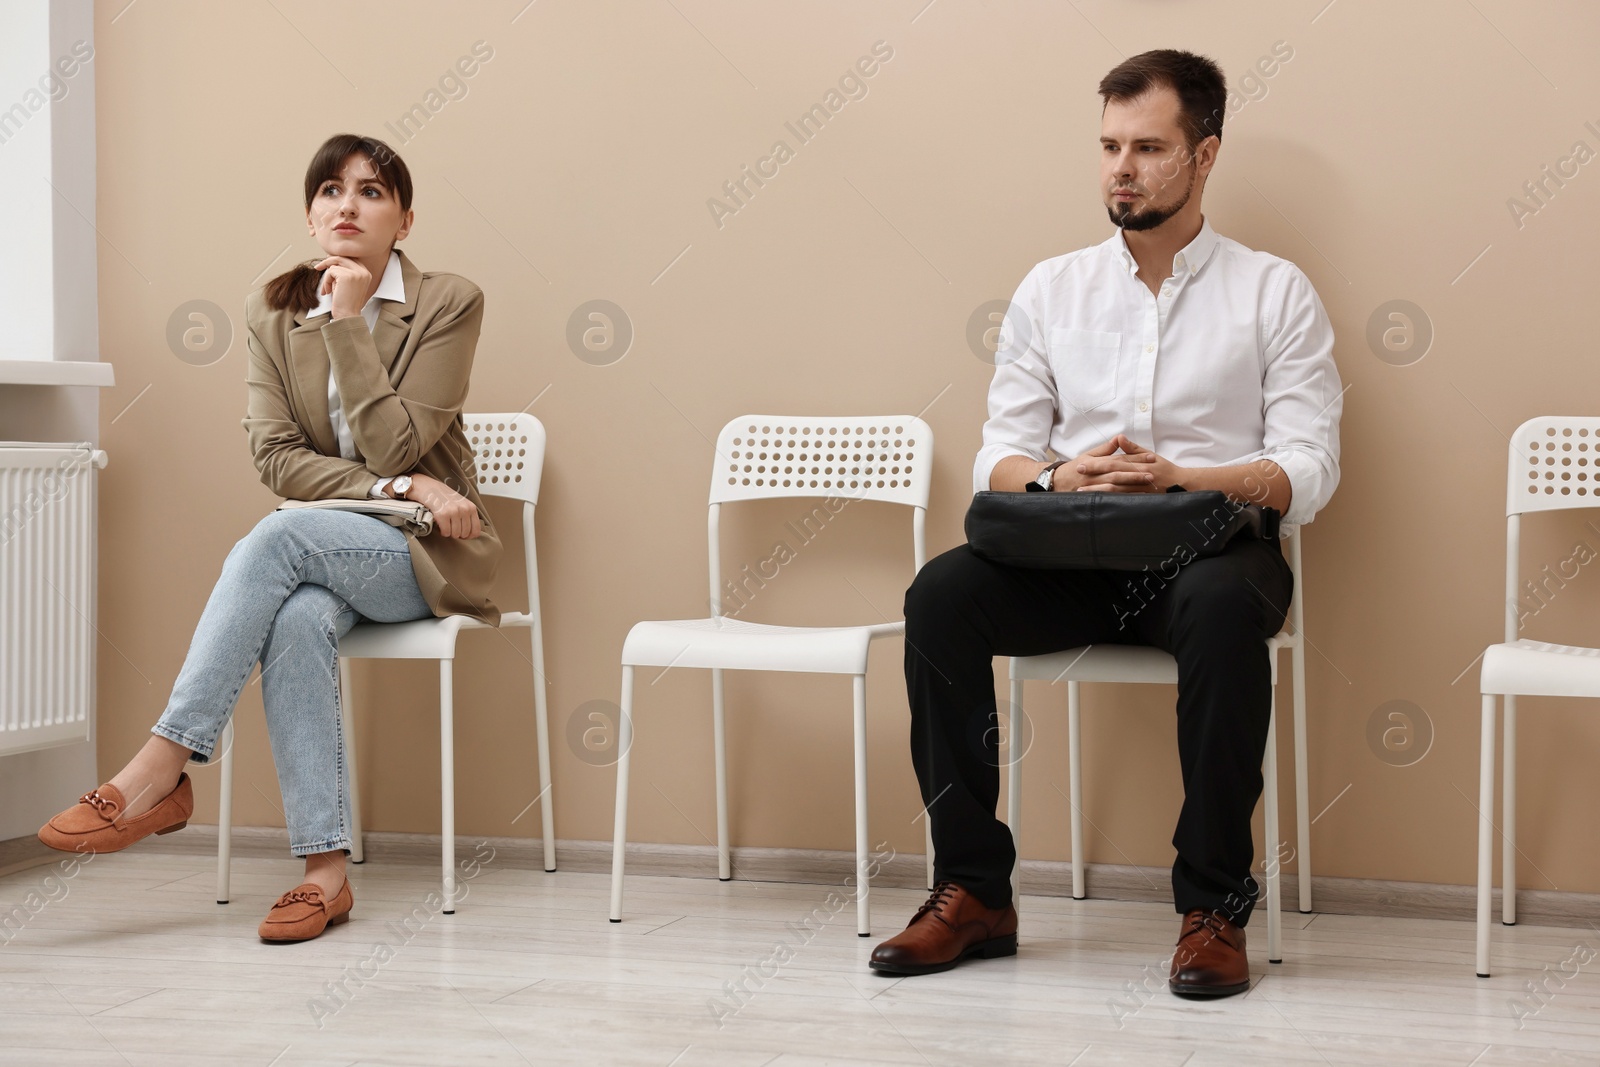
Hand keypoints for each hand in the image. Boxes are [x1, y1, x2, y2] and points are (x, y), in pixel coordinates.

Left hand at [313, 255, 371, 319]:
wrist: (347, 316)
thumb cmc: (346, 303)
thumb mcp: (348, 284)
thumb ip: (344, 271)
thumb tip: (330, 257)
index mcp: (366, 273)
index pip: (351, 259)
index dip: (337, 259)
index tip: (326, 264)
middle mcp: (363, 272)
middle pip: (342, 257)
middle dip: (328, 261)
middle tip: (317, 268)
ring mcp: (356, 273)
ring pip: (334, 265)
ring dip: (327, 278)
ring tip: (328, 290)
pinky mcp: (347, 276)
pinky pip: (330, 272)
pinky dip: (326, 282)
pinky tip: (328, 292)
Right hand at [401, 473, 481, 539]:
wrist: (426, 486)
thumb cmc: (443, 495)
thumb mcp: (461, 502)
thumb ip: (467, 515)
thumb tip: (470, 533)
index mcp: (471, 507)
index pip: (476, 530)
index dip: (469, 536)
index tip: (462, 535)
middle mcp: (464, 509)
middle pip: (465, 534)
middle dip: (457, 533)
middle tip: (450, 527)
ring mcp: (454, 512)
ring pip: (455, 534)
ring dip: (449, 532)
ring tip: (445, 525)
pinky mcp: (442, 515)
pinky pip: (446, 532)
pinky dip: (442, 532)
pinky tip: (440, 525)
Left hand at [1071, 434, 1189, 492]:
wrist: (1182, 484)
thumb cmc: (1164, 469)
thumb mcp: (1150, 455)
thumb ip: (1133, 448)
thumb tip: (1119, 438)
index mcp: (1137, 463)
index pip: (1114, 462)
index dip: (1097, 463)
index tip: (1082, 465)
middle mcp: (1138, 474)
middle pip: (1113, 474)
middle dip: (1094, 475)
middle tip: (1078, 477)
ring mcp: (1140, 488)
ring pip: (1117, 489)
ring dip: (1098, 490)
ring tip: (1083, 492)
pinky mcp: (1142, 499)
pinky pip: (1125, 501)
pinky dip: (1111, 501)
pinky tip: (1100, 503)